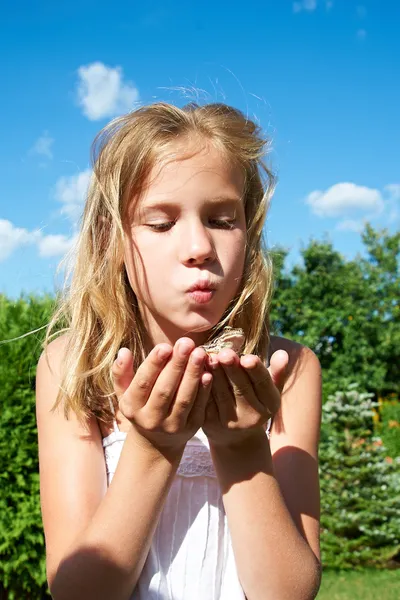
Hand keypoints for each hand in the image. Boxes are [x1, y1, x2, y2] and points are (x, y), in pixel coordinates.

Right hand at [111, 339, 211, 453]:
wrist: (156, 441)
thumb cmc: (140, 406)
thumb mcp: (124, 392)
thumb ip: (121, 372)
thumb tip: (123, 351)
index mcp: (131, 407)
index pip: (142, 383)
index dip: (154, 364)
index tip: (165, 346)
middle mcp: (150, 420)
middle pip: (164, 390)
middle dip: (176, 365)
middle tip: (186, 343)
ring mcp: (172, 426)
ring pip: (183, 398)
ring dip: (192, 374)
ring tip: (199, 353)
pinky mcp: (191, 428)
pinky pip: (199, 407)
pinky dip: (204, 390)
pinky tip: (208, 372)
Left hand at [202, 348, 288, 446]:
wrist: (236, 438)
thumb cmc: (254, 403)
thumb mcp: (269, 391)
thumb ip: (276, 372)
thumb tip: (282, 353)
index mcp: (270, 405)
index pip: (263, 384)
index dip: (256, 371)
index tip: (248, 357)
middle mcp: (253, 417)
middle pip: (242, 389)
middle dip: (233, 369)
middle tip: (225, 353)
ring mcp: (232, 423)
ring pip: (222, 395)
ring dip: (216, 375)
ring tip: (210, 357)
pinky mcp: (212, 425)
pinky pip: (207, 403)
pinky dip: (203, 387)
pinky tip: (199, 371)